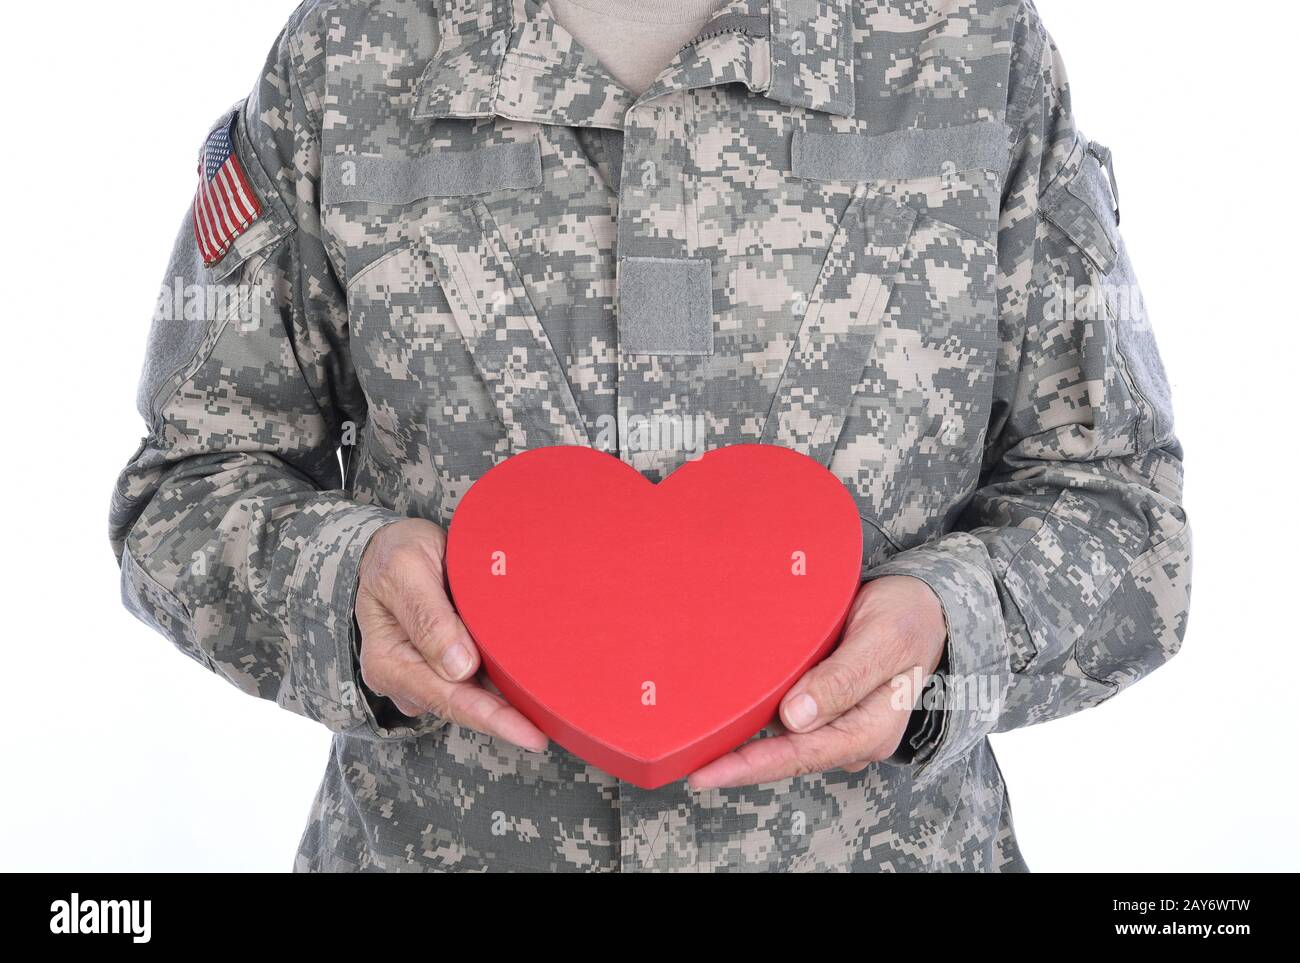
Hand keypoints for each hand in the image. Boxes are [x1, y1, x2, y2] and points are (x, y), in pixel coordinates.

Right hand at [355, 518, 547, 751]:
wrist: (391, 546)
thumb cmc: (395, 554)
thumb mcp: (405, 569)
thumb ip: (427, 616)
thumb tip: (458, 668)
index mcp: (389, 661)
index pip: (447, 697)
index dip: (491, 718)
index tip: (530, 733)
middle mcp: (405, 678)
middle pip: (463, 706)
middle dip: (507, 720)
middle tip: (552, 730)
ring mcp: (424, 674)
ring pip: (472, 696)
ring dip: (509, 703)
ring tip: (551, 710)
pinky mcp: (442, 665)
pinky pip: (476, 680)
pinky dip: (502, 684)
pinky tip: (532, 685)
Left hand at [688, 575, 945, 789]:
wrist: (927, 605)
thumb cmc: (908, 617)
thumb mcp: (882, 639)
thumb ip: (842, 678)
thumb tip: (795, 718)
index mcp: (870, 728)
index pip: (801, 754)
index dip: (750, 766)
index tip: (706, 772)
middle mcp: (854, 736)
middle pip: (787, 756)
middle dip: (737, 764)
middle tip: (685, 761)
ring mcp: (841, 725)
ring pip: (785, 743)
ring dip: (743, 746)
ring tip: (695, 745)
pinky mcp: (829, 709)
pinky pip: (789, 723)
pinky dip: (756, 724)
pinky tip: (726, 720)